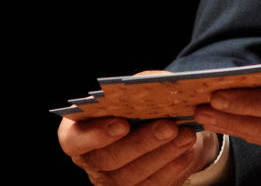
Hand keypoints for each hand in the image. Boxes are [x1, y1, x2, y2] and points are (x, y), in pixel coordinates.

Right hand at [57, 71, 220, 185]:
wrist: (163, 128)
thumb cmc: (141, 105)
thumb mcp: (138, 90)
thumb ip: (140, 86)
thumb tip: (155, 83)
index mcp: (78, 131)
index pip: (74, 139)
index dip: (95, 134)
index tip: (122, 123)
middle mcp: (91, 160)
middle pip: (109, 159)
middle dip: (142, 142)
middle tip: (168, 126)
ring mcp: (111, 180)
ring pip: (132, 174)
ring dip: (163, 153)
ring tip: (186, 134)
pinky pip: (152, 185)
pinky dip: (171, 167)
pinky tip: (186, 151)